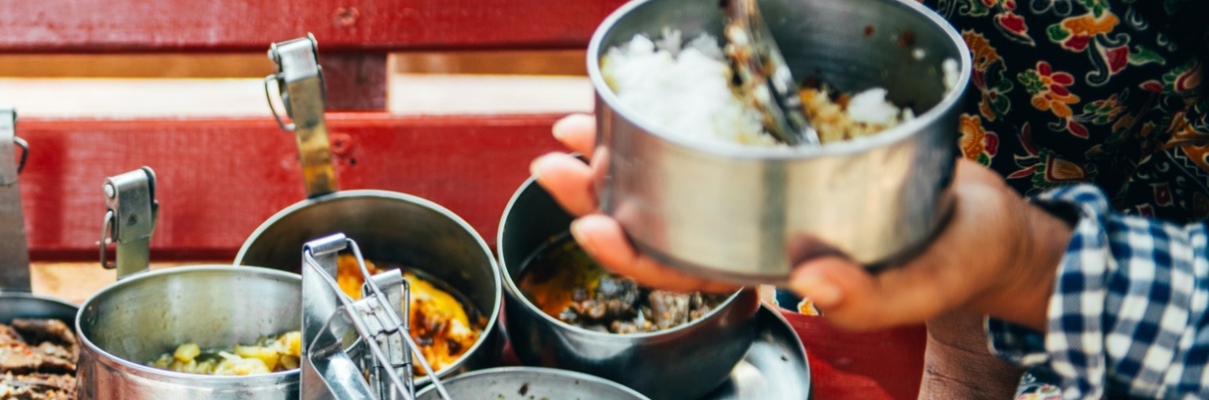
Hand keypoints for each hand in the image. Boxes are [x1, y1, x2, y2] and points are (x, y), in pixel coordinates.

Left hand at [530, 114, 1068, 331]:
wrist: (986, 222)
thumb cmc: (955, 260)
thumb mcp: (923, 283)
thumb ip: (871, 296)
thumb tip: (814, 286)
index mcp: (771, 267)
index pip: (685, 268)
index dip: (632, 253)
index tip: (588, 227)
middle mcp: (752, 228)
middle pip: (659, 219)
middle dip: (599, 194)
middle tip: (554, 162)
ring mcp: (759, 187)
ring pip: (670, 174)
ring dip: (619, 153)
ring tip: (571, 129)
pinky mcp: (777, 145)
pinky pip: (709, 131)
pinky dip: (668, 113)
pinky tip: (636, 96)